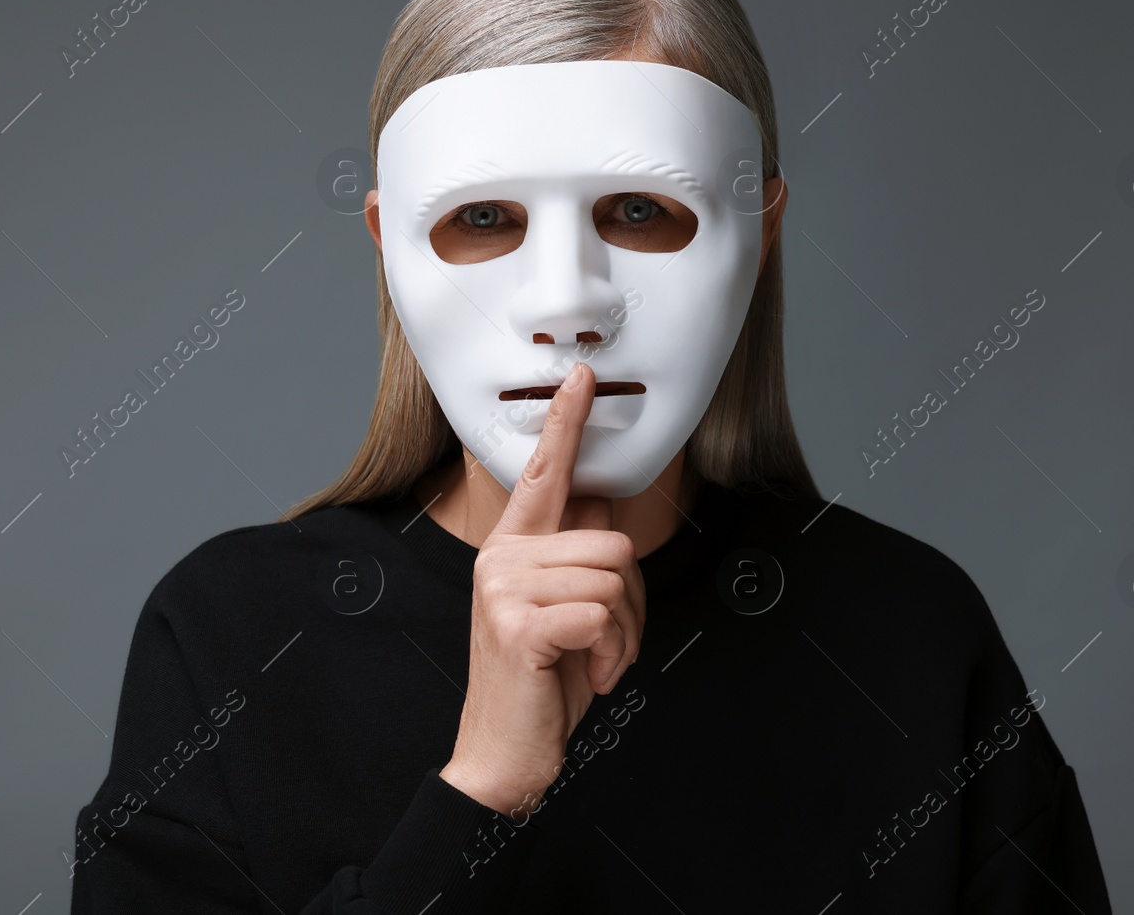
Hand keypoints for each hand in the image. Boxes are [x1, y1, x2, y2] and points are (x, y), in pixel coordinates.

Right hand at [439, 361, 645, 815]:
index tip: (584, 377)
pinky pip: (603, 613)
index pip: (543, 474)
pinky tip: (591, 674)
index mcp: (511, 549)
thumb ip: (577, 558)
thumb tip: (604, 505)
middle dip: (631, 599)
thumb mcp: (564, 611)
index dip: (566, 423)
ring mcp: (504, 589)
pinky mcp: (518, 623)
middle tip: (608, 640)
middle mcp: (501, 558)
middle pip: (611, 540)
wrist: (502, 755)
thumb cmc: (540, 683)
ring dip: (626, 631)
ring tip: (596, 659)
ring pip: (613, 576)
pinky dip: (614, 652)